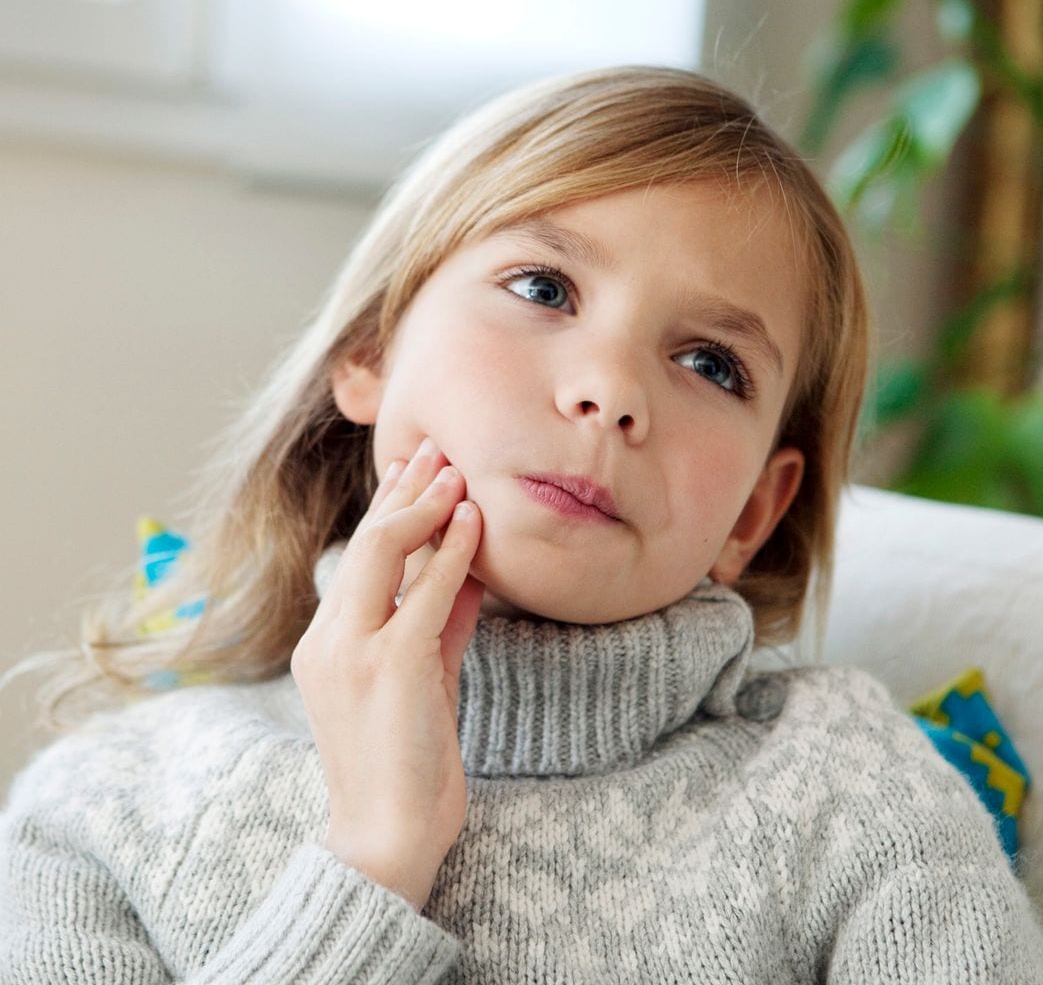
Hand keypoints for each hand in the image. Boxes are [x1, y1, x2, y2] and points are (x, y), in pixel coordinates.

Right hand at [291, 438, 483, 910]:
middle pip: (365, 543)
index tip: (414, 473)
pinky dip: (453, 551)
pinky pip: (426, 592)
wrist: (387, 837)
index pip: (358, 559)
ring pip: (384, 551)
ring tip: (456, 470)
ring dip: (425, 505)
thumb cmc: (406, 761)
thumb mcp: (423, 678)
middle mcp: (328, 640)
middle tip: (435, 450)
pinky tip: (473, 519)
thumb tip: (468, 570)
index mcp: (325, 644)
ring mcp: (354, 651)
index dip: (388, 509)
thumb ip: (439, 623)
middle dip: (403, 490)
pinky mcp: (391, 666)